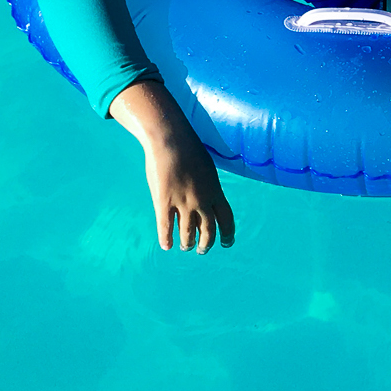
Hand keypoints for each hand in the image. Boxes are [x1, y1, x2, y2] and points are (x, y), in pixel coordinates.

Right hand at [145, 133, 234, 253]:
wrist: (171, 140)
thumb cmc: (189, 150)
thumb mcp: (208, 169)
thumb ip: (209, 186)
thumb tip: (209, 197)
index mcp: (216, 192)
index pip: (227, 219)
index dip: (227, 234)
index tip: (227, 243)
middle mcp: (202, 201)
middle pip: (208, 230)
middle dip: (206, 243)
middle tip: (202, 250)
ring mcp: (183, 203)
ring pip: (188, 232)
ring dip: (187, 243)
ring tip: (185, 247)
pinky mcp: (164, 202)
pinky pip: (166, 227)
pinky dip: (166, 239)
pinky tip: (166, 246)